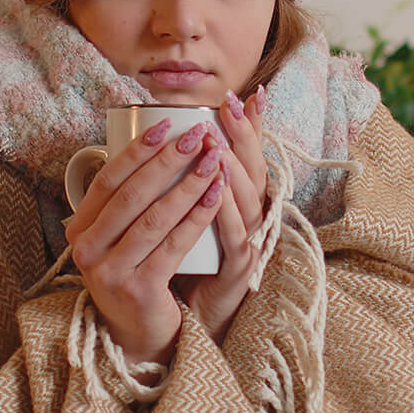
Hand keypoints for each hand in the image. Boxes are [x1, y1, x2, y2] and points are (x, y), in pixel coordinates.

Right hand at [65, 117, 228, 364]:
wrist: (140, 335)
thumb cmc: (137, 276)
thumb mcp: (119, 239)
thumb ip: (125, 204)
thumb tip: (151, 146)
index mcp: (79, 230)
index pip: (108, 180)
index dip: (137, 151)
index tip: (167, 125)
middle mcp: (86, 250)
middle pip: (131, 194)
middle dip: (169, 161)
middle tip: (199, 136)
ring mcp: (109, 271)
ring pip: (154, 217)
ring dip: (188, 184)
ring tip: (215, 161)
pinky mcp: (137, 289)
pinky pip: (173, 245)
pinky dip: (197, 217)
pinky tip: (216, 196)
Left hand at [177, 87, 268, 345]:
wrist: (191, 316)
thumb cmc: (186, 261)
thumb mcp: (183, 214)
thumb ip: (180, 181)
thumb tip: (160, 138)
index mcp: (238, 201)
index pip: (248, 156)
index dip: (246, 126)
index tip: (235, 96)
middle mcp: (249, 218)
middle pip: (254, 170)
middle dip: (242, 135)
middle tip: (229, 106)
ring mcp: (247, 243)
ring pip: (245, 199)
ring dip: (233, 168)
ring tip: (217, 141)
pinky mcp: (238, 270)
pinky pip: (233, 237)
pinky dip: (225, 213)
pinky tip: (214, 192)